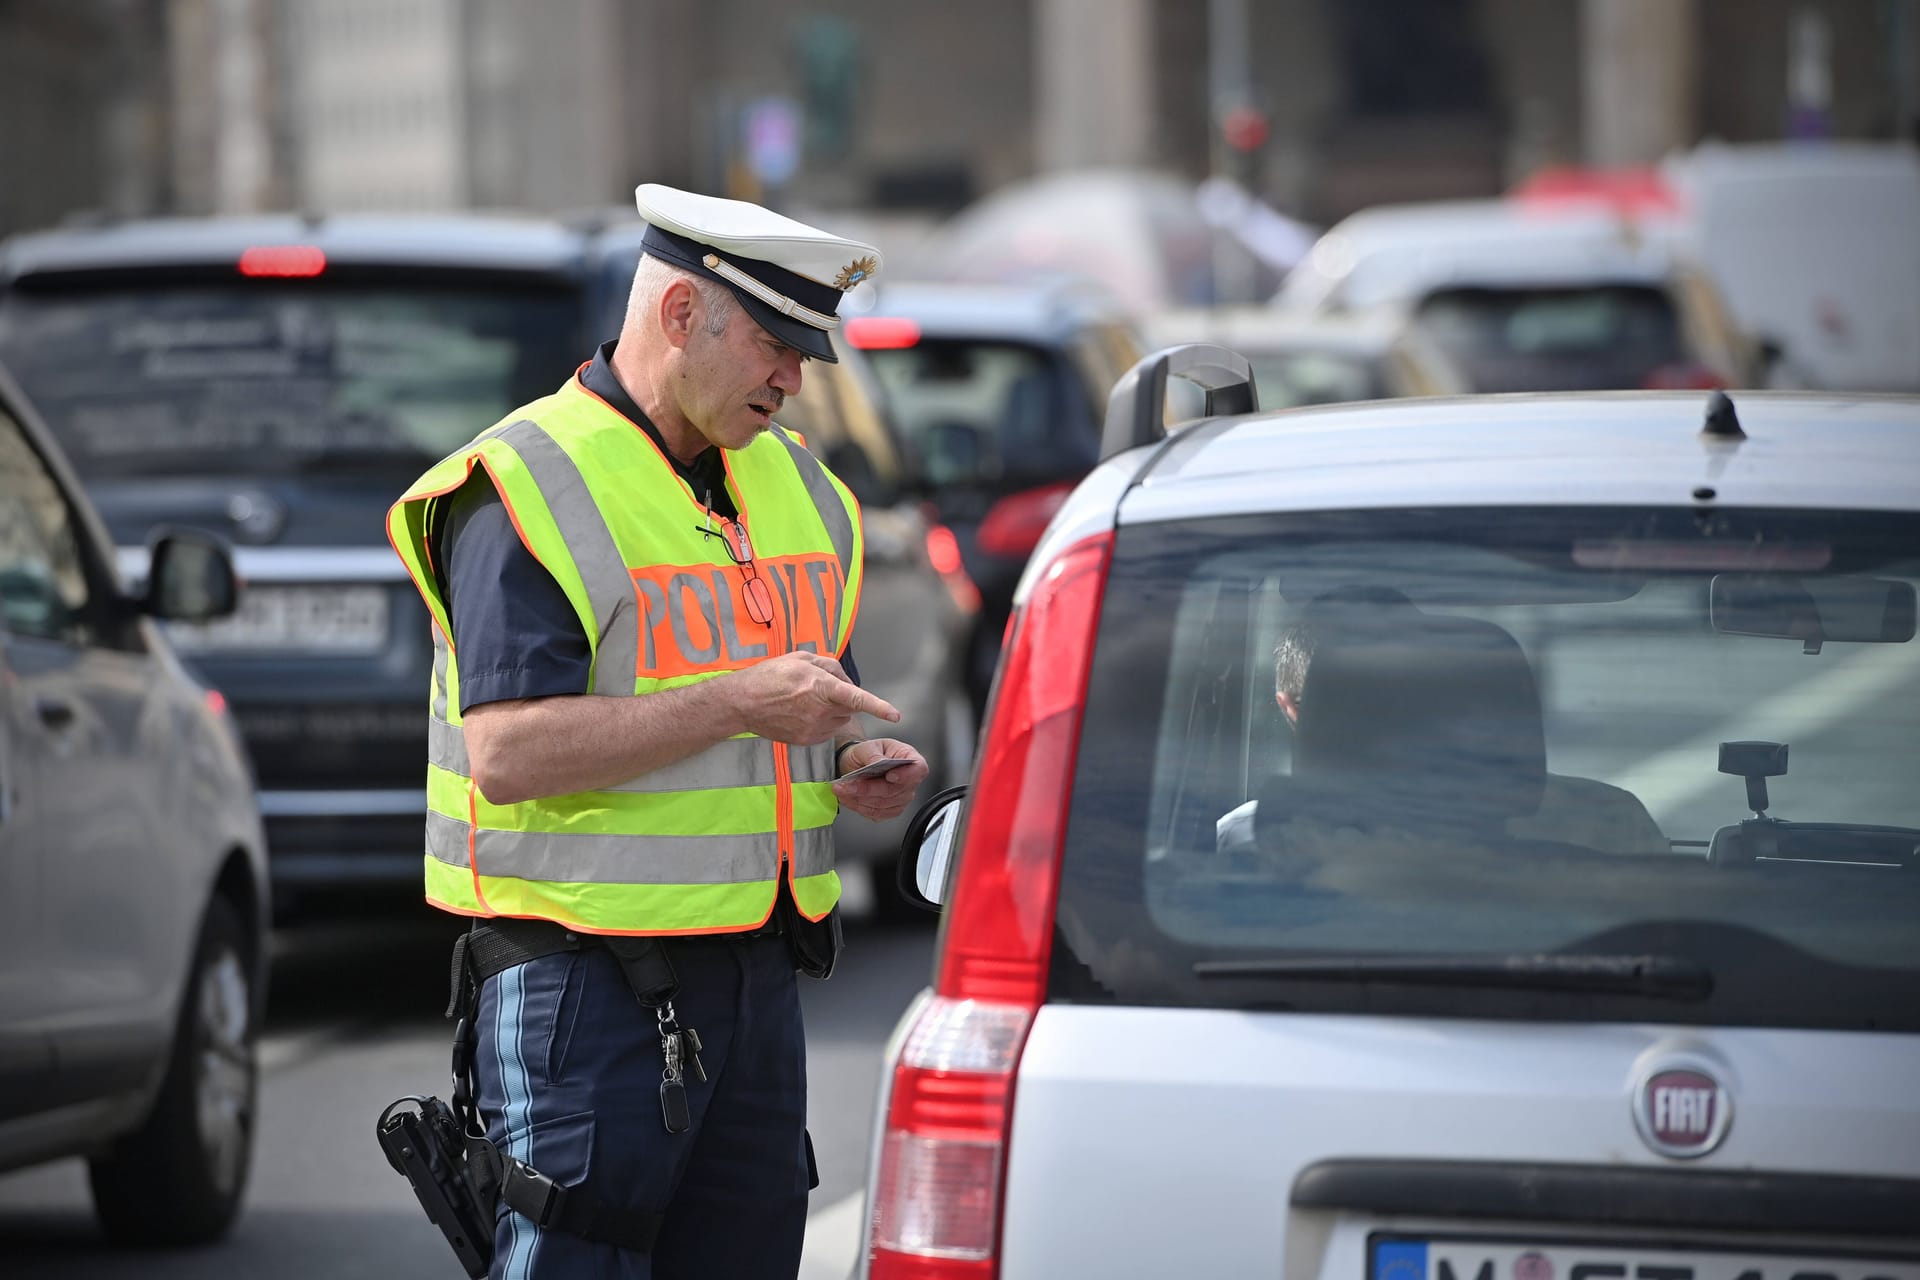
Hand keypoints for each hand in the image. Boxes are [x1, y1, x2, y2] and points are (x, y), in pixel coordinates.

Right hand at [725, 651, 900, 745]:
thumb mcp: (801, 658)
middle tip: (818, 687)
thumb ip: (829, 666)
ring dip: (833, 710)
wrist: (742, 703)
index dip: (878, 706)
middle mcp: (820, 710)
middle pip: (849, 706)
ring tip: (805, 700)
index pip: (856, 698)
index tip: (895, 715)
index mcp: (820, 686)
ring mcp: (813, 729)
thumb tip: (844, 680)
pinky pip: (827, 730)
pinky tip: (800, 713)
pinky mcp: (807, 740)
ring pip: (839, 719)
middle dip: (843, 697)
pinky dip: (822, 721)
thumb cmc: (770, 676)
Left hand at [832, 737, 928, 821]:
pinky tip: (848, 798)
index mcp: (910, 759)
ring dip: (859, 799)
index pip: (919, 770)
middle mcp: (910, 781)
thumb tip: (879, 762)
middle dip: (868, 789)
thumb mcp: (869, 746)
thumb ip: (874, 754)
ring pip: (883, 805)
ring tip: (842, 790)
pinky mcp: (890, 810)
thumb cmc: (868, 753)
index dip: (906, 776)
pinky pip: (876, 813)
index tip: (889, 776)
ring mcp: (901, 798)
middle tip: (847, 784)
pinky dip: (859, 806)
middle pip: (895, 791)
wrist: (858, 764)